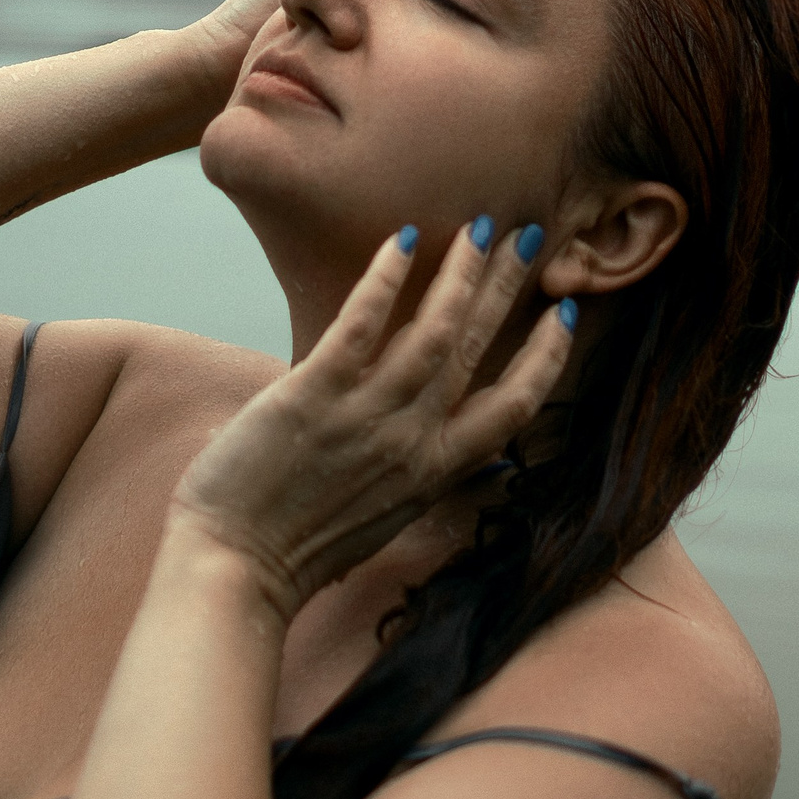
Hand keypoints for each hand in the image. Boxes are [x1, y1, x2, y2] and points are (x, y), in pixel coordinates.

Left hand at [170, 217, 573, 622]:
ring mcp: (367, 416)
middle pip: (478, 350)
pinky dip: (383, 279)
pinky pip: (361, 324)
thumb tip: (435, 455)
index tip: (563, 316)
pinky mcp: (313, 395)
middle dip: (508, 289)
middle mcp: (413, 441)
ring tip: (480, 228)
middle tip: (528, 238)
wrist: (235, 569)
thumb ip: (412, 476)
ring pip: (435, 330)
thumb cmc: (299, 549)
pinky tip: (401, 240)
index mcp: (435, 473)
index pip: (514, 407)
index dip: (546, 358)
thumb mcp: (382, 518)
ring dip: (461, 273)